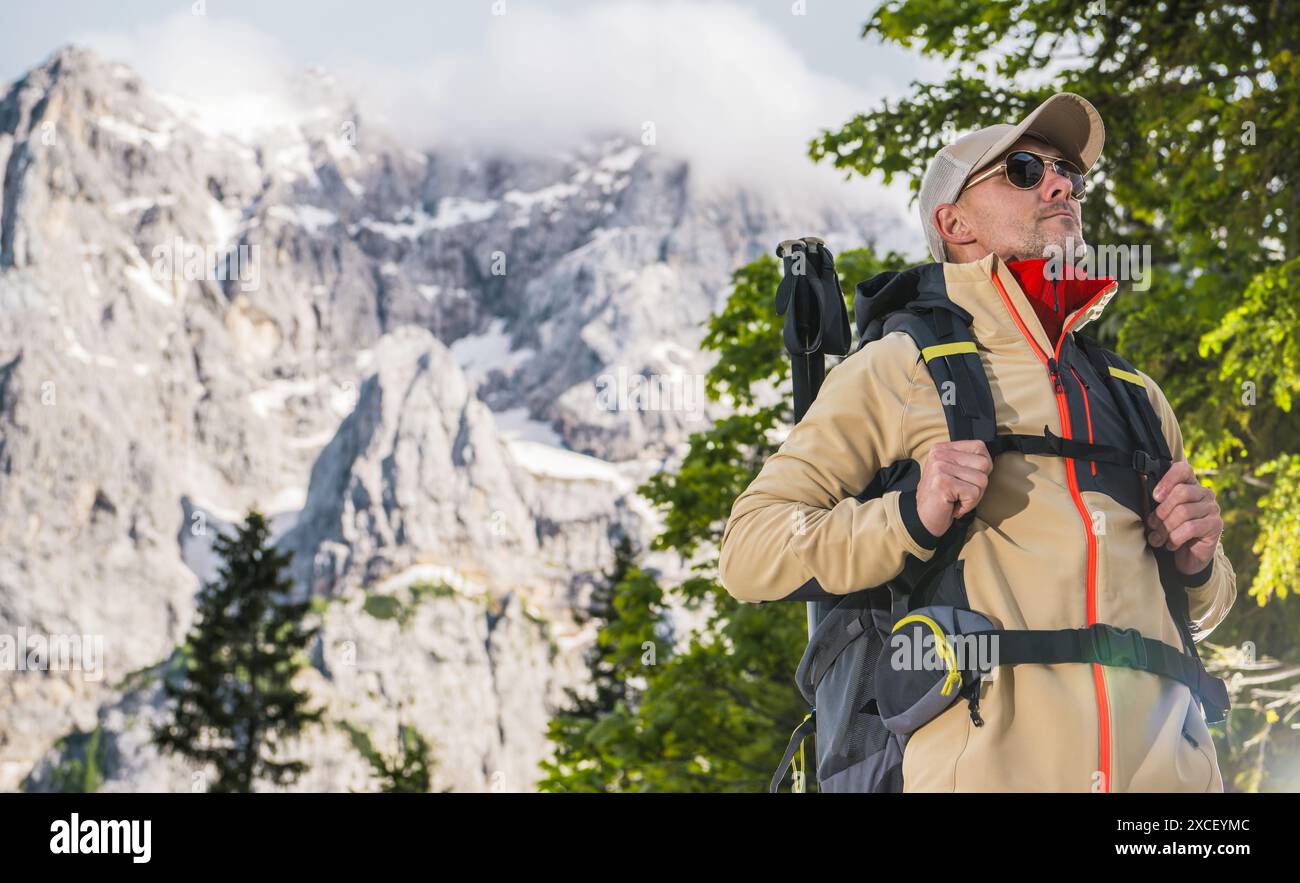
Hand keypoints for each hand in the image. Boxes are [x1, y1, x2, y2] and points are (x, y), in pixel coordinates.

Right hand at [915, 440, 992, 536]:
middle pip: (984, 464)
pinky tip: (954, 506)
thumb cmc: (943, 498)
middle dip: (979, 484)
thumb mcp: (954, 473)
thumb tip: (989, 460)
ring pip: (982, 480)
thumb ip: (968, 462)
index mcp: (942, 449)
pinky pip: (973, 493)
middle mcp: (939, 454)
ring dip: (974, 497)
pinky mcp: (942, 483)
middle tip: (962, 493)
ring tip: (957, 499)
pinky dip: (968, 505)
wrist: (924, 520)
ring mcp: (939, 467)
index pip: (979, 447)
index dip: (982, 467)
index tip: (967, 480)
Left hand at [1146, 461, 1222, 575]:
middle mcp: (1204, 493)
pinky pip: (1190, 528)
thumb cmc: (1171, 530)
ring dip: (1165, 528)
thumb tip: (1143, 484)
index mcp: (1190, 485)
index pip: (1183, 469)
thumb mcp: (1162, 513)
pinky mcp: (1216, 525)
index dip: (1168, 479)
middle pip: (1181, 492)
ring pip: (1183, 512)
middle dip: (1161, 511)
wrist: (1189, 556)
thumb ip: (1157, 501)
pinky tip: (1170, 545)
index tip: (1155, 496)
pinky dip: (1175, 538)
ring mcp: (1212, 508)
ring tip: (1157, 539)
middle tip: (1152, 525)